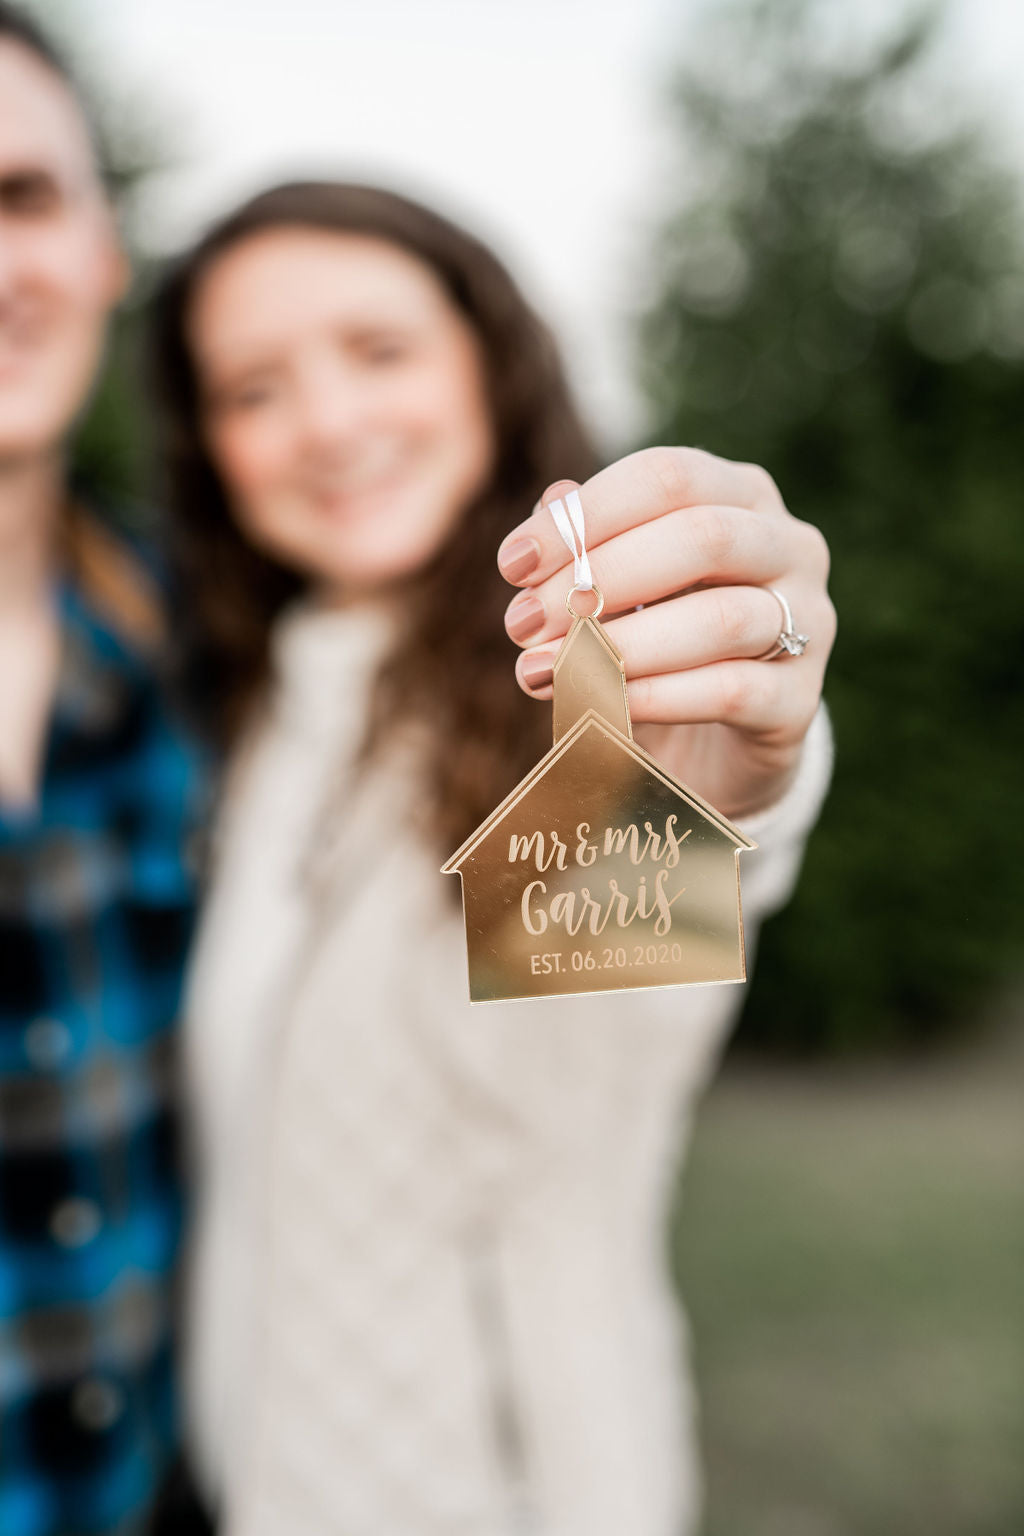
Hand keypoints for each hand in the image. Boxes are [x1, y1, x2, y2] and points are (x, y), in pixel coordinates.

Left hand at [497, 446, 835, 820]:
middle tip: (524, 621)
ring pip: (720, 620)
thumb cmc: (657, 641)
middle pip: (702, 538)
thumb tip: (548, 506)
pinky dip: (655, 696)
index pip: (668, 477)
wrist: (712, 748)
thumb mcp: (618, 587)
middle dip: (599, 578)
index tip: (512, 565)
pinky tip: (597, 704)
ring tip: (544, 670)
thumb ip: (587, 542)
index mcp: (742, 496)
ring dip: (619, 645)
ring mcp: (810, 623)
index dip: (585, 516)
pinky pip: (729, 690)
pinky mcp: (799, 700)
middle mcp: (791, 547)